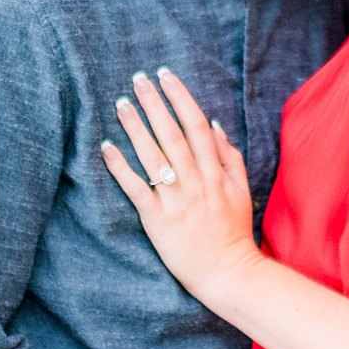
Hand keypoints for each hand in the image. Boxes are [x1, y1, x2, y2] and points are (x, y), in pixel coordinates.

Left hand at [101, 67, 258, 306]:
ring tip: (121, 104)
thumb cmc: (233, 231)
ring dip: (136, 128)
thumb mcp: (240, 190)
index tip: (167, 76)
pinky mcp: (157, 220)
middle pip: (172, 135)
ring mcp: (175, 201)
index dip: (180, 98)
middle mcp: (195, 182)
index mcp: (215, 173)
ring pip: (153, 157)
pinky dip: (121, 168)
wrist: (227, 273)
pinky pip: (136, 189)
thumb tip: (213, 124)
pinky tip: (107, 147)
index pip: (196, 126)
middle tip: (138, 79)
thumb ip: (228, 156)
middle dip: (155, 104)